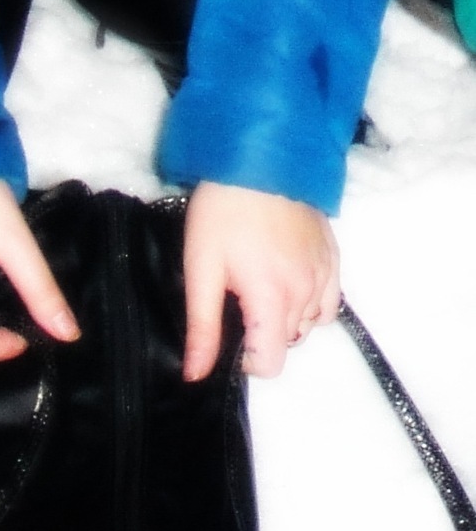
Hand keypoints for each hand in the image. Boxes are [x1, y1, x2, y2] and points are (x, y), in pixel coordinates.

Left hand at [182, 181, 339, 381]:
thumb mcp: (201, 267)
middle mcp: (307, 292)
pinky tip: (289, 280)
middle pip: (288, 341)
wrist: (259, 155)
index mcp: (273, 298)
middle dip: (263, 331)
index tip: (230, 329)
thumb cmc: (222, 210)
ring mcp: (325, 273)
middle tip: (238, 295)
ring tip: (259, 283)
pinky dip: (312, 302)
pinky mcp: (333, 255)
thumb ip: (203, 326)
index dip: (246, 358)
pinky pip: (330, 300)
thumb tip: (196, 375)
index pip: (271, 364)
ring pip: (309, 323)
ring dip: (286, 317)